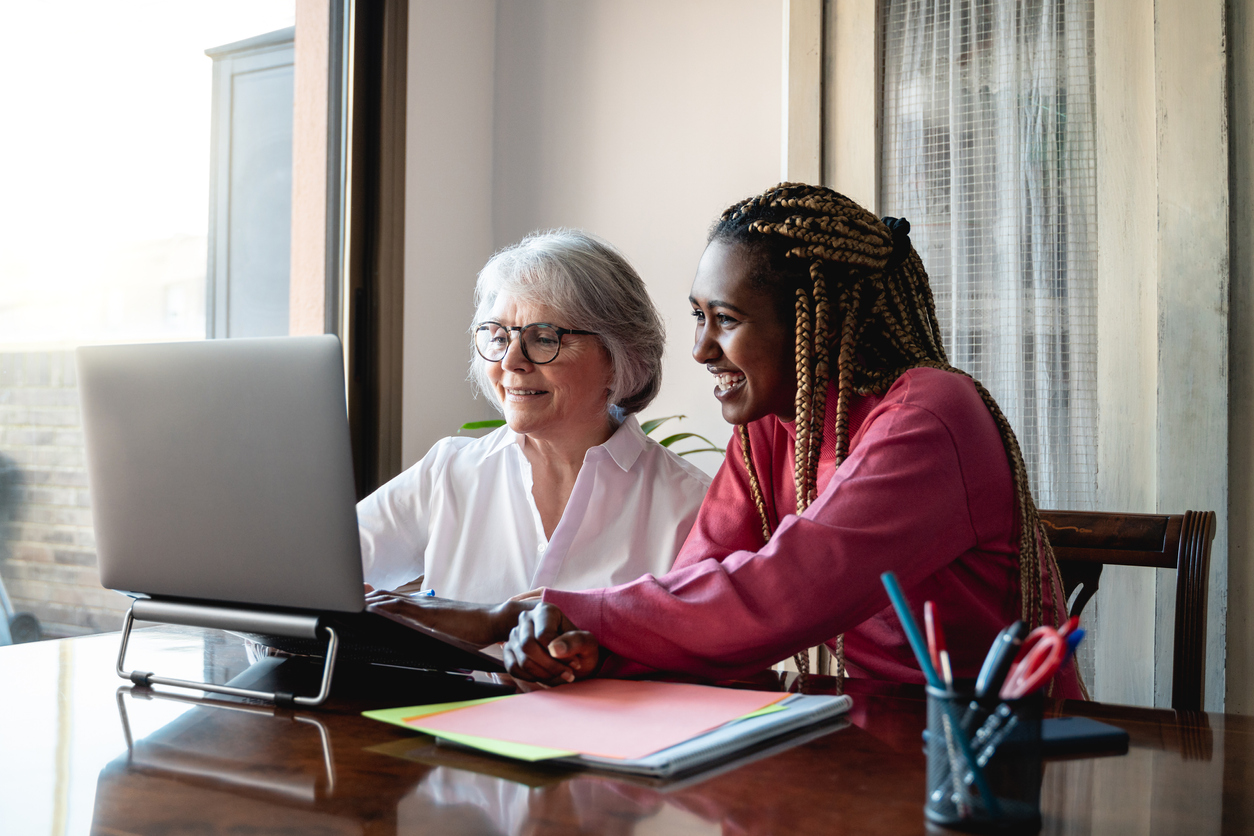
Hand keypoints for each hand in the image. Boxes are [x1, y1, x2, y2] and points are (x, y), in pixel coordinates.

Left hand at [365, 590, 534, 646]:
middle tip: (344, 595)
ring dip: (369, 601)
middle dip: (365, 597)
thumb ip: (433, 628)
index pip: (394, 599)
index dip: (374, 597)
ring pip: (389, 600)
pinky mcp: (429, 614)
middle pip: (386, 596)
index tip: (359, 596)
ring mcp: (425, 606)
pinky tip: (370, 610)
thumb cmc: (475, 628)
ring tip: (350, 603)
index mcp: (425, 606)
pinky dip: (383, 608)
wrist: (494, 619)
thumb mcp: (448, 627)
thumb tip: (426, 634)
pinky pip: (401, 609)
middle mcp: (422, 602)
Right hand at [503, 603, 600, 684]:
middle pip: (528, 646)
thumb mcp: (587, 642)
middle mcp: (526, 619)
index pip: (543, 634)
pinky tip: (546, 676)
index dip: (559, 654)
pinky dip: (531, 678)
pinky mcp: (509, 650)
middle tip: (567, 674)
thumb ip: (575, 641)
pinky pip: (513, 668)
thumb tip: (555, 650)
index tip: (574, 664)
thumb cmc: (579, 646)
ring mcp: (515, 634)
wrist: (569, 655)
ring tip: (559, 674)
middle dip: (550, 666)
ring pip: (522, 660)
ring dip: (543, 674)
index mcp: (545, 611)